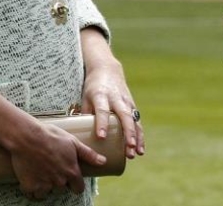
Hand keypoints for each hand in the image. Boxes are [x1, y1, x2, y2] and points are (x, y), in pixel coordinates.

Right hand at [9, 118, 106, 198]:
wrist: (27, 137)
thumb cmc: (51, 136)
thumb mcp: (73, 142)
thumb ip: (88, 154)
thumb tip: (103, 161)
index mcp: (71, 172)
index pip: (78, 188)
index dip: (76, 183)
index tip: (71, 178)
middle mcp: (59, 182)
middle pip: (62, 189)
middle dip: (59, 181)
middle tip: (53, 167)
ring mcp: (44, 185)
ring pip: (47, 191)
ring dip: (45, 185)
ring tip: (41, 169)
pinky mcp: (30, 186)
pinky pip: (32, 193)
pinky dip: (32, 187)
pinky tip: (31, 175)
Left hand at [80, 29, 145, 159]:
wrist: (108, 70)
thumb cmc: (93, 87)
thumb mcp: (85, 97)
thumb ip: (85, 116)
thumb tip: (81, 138)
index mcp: (101, 95)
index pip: (102, 110)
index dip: (102, 123)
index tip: (101, 137)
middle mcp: (116, 98)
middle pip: (124, 117)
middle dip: (128, 134)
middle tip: (129, 149)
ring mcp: (127, 102)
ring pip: (134, 121)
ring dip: (137, 137)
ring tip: (136, 153)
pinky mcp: (132, 106)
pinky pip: (137, 122)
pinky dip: (140, 135)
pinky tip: (140, 149)